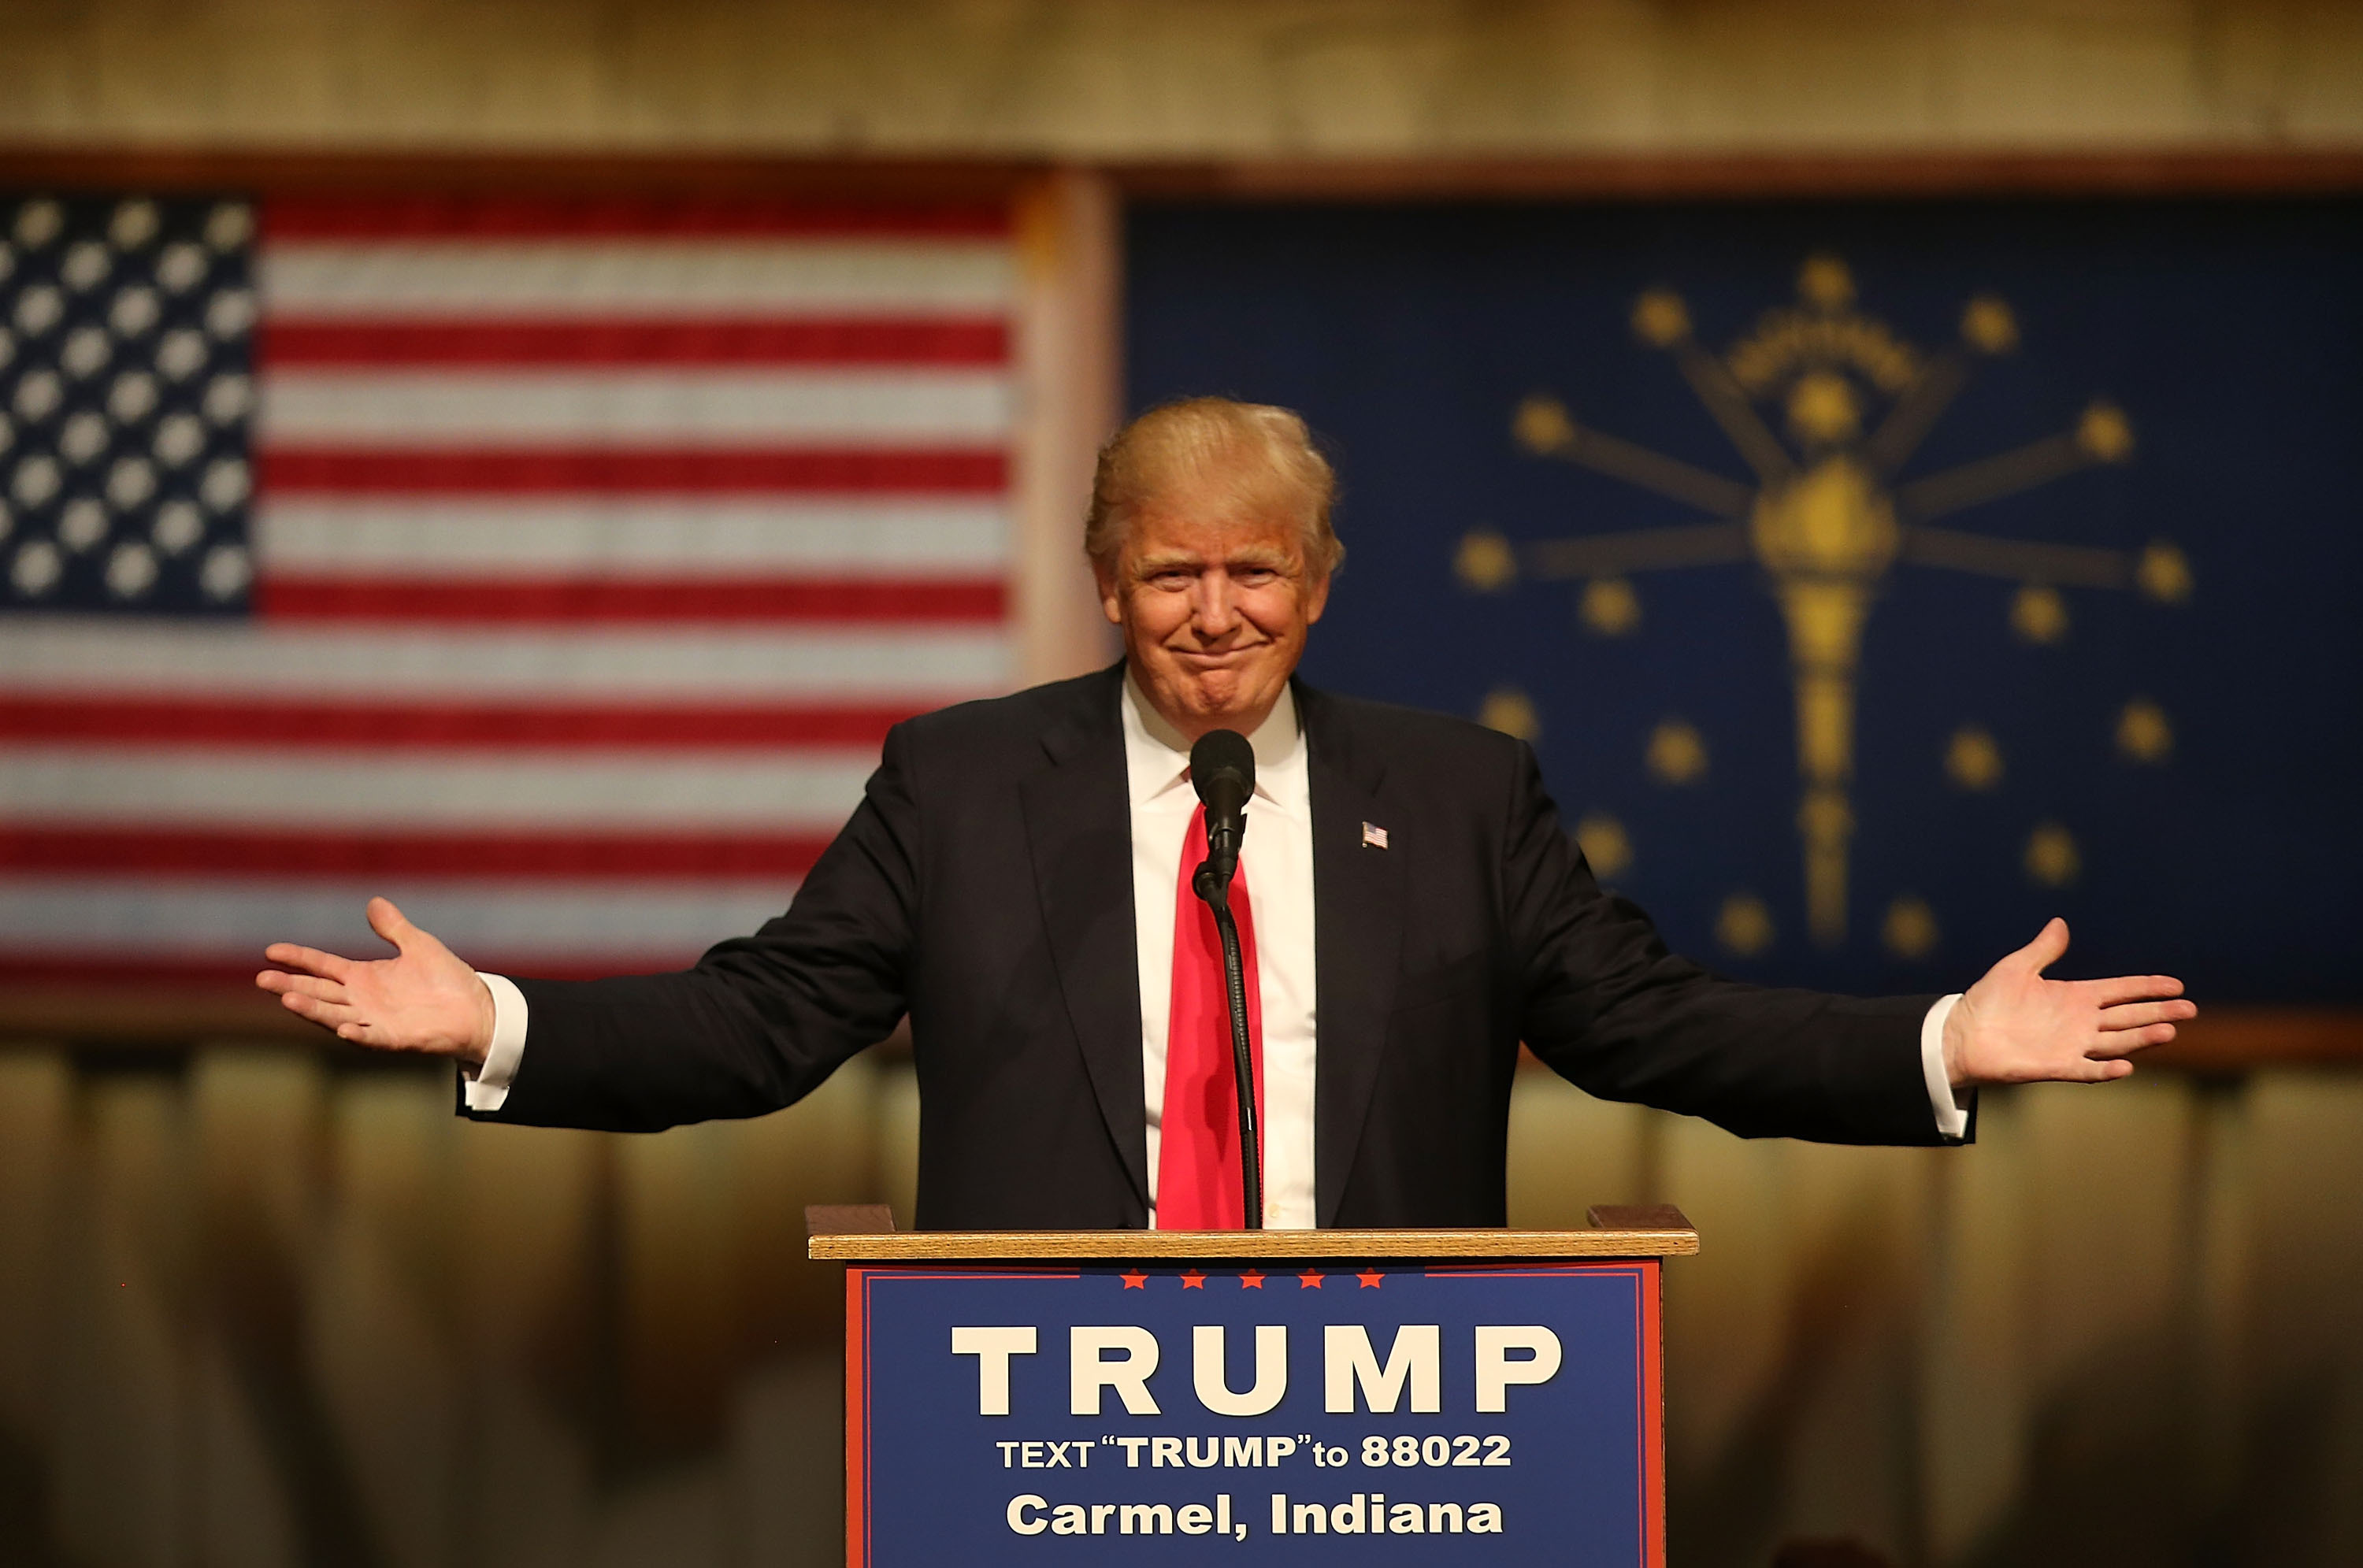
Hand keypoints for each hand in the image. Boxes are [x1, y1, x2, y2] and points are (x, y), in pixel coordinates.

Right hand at [256, 897, 495, 1063]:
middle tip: (262, 980)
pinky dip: (358, 1034)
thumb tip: (374, 901)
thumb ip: (393, 928)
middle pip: (318, 992)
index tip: (270, 951)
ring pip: (335, 1015)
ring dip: (313, 1009)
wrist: (475, 1008)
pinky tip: (343, 1029)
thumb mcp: (417, 945)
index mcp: (363, 977)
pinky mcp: (394, 1038)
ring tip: (287, 1000)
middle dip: (290, 986)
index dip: (298, 958)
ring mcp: (374, 1020)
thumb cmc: (445, 978)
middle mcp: (361, 1000)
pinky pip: (371, 1037)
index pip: (322, 966)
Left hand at [1944, 917, 2193, 1087]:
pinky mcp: (2056, 1066)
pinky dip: (2105, 1069)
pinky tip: (2125, 1067)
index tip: (2177, 984)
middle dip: (2158, 1012)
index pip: (2120, 990)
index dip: (2147, 987)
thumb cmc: (1987, 1001)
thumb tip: (2060, 922)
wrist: (1962, 1034)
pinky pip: (2087, 1069)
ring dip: (2141, 1038)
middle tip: (2189, 1009)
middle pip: (2128, 1016)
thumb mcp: (2016, 968)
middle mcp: (2080, 1022)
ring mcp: (2071, 1045)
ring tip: (2169, 1031)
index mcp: (2075, 996)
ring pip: (2116, 1042)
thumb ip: (2042, 949)